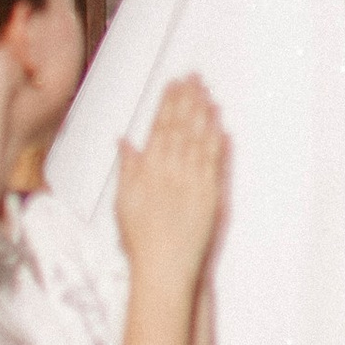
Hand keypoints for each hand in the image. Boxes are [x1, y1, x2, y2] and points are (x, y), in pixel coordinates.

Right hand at [114, 76, 227, 310]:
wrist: (164, 268)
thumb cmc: (141, 240)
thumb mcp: (123, 201)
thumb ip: (127, 168)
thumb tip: (125, 141)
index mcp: (149, 169)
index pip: (160, 127)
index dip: (167, 103)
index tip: (173, 84)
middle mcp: (171, 170)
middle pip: (181, 126)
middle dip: (188, 99)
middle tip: (194, 77)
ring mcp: (192, 181)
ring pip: (199, 139)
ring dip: (204, 113)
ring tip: (208, 93)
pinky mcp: (210, 194)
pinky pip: (215, 161)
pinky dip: (218, 141)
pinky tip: (221, 125)